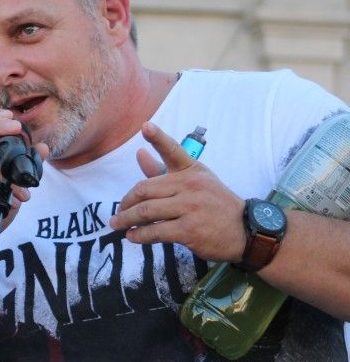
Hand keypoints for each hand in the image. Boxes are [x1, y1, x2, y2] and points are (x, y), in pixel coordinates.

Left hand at [110, 122, 245, 261]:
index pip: (173, 151)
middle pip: (145, 190)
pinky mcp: (189, 230)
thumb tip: (139, 153)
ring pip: (146, 211)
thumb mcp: (195, 182)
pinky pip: (155, 231)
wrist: (245, 232)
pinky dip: (139, 235)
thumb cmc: (214, 204)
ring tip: (117, 224)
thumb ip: (163, 170)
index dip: (158, 138)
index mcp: (192, 171)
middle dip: (126, 202)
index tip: (145, 126)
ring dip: (126, 219)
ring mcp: (191, 207)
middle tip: (118, 212)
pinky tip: (132, 236)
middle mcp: (191, 186)